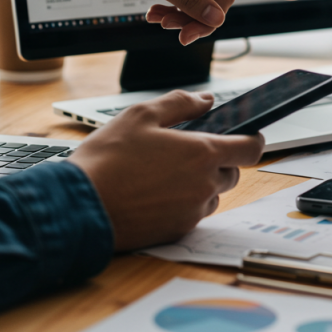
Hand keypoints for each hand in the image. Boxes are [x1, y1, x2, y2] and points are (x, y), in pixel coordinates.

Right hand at [70, 90, 264, 250]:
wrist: (79, 206)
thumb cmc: (107, 160)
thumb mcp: (141, 115)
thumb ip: (180, 103)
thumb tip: (205, 100)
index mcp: (203, 153)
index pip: (251, 148)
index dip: (252, 140)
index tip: (246, 136)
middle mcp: (205, 185)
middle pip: (232, 173)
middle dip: (217, 162)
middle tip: (185, 153)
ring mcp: (193, 211)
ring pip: (212, 195)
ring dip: (200, 184)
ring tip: (163, 174)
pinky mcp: (178, 231)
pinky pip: (193, 214)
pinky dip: (183, 204)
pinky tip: (154, 195)